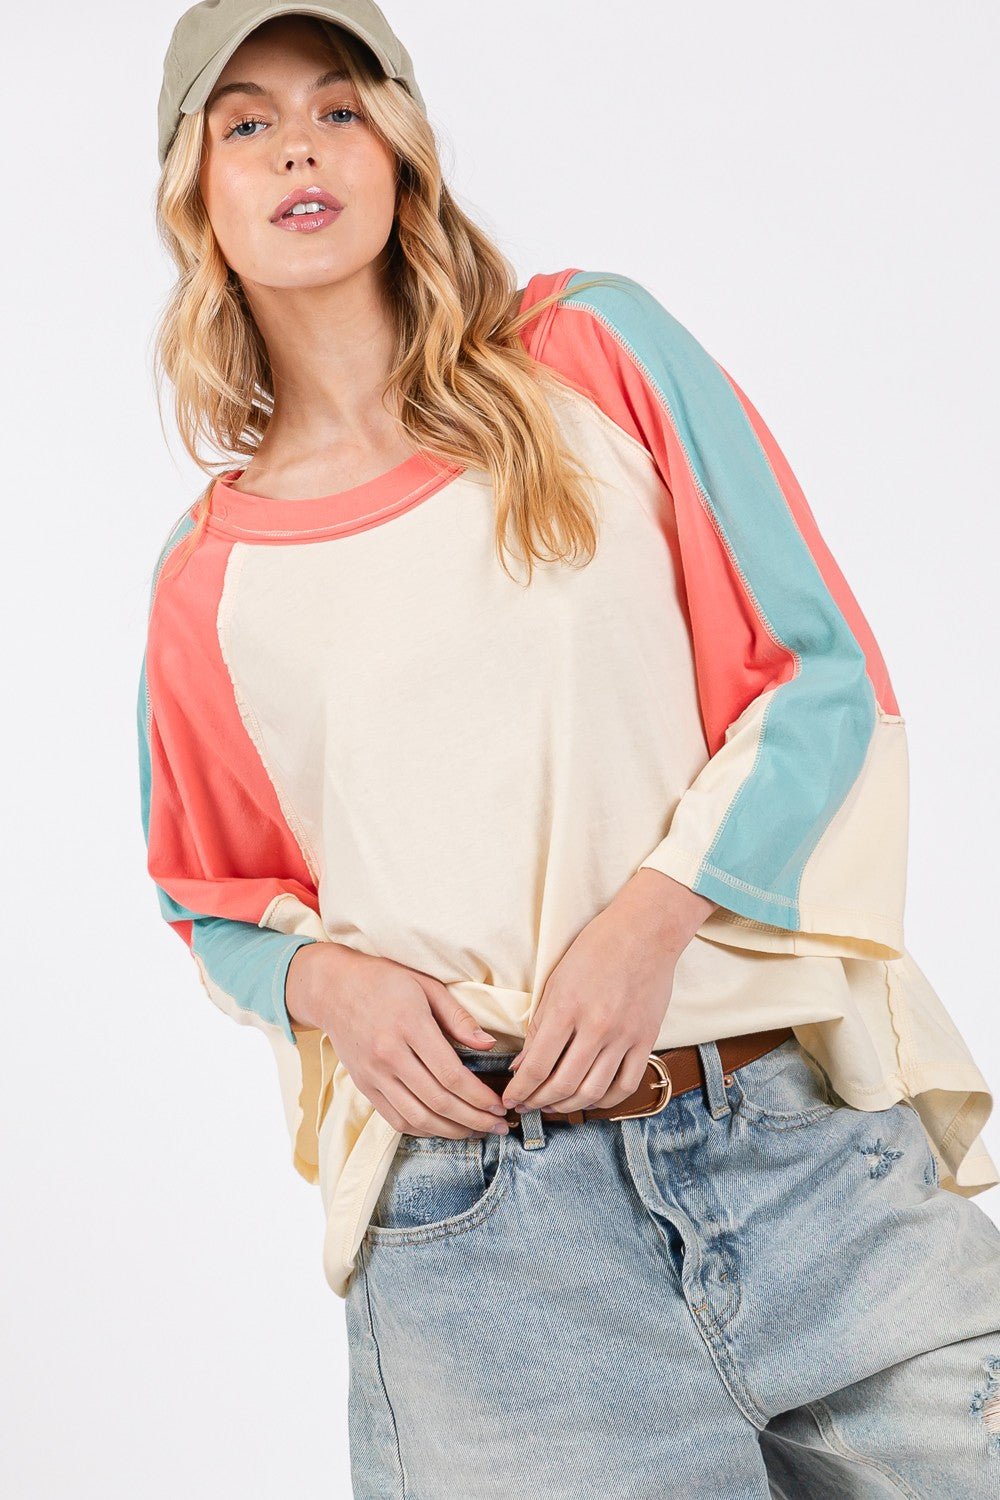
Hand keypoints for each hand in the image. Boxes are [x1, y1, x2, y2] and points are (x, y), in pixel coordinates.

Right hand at [285, 944, 510, 1137]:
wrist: (332, 989)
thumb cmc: (384, 980)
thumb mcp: (426, 986)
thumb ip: (458, 1017)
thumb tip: (488, 1045)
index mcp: (409, 1026)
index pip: (451, 1074)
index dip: (479, 1096)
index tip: (500, 1104)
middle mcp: (389, 1055)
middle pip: (437, 1101)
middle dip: (474, 1119)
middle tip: (499, 1126)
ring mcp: (373, 1074)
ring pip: (417, 1117)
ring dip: (451, 1131)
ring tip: (476, 1132)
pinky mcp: (364, 1086)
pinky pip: (395, 1119)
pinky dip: (423, 1130)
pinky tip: (444, 1128)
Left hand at [501, 870, 716, 1114]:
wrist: (645, 931)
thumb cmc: (595, 949)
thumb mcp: (556, 981)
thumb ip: (539, 1026)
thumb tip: (521, 1066)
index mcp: (567, 1008)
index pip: (536, 1066)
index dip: (519, 1090)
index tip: (509, 1099)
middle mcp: (596, 1027)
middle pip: (562, 1084)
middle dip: (537, 1102)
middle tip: (525, 1106)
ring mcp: (624, 1036)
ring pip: (592, 1092)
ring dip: (567, 1106)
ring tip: (552, 1106)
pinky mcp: (646, 1040)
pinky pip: (626, 1085)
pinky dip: (605, 1101)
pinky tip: (589, 1100)